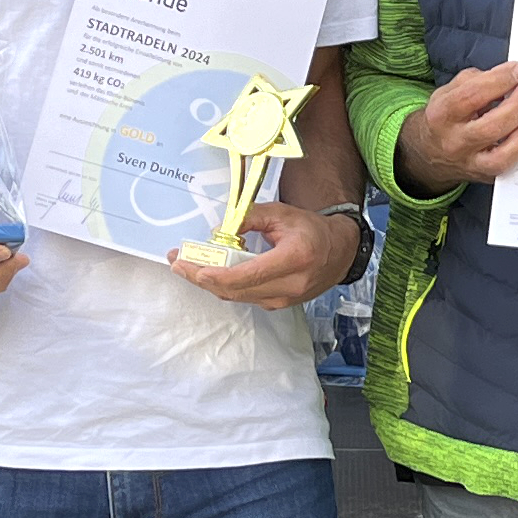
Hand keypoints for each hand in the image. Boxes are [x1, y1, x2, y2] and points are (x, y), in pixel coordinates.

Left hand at [172, 201, 361, 311]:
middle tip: (177, 264)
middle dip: (201, 278)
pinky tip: (209, 272)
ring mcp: (284, 300)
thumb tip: (220, 231)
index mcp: (294, 259)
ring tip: (186, 267)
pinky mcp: (278, 304)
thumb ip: (250, 218)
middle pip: (236, 290)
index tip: (192, 267)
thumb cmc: (311, 230)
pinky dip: (224, 286)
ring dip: (209, 283)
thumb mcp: (282, 213)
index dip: (216, 275)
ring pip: (237, 296)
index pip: (248, 275)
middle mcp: (290, 285)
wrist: (339, 252)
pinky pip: (244, 297)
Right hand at [396, 64, 517, 194]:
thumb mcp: (449, 92)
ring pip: (502, 153)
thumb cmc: (447, 117)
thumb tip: (508, 76)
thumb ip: (476, 80)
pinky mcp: (484, 175)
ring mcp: (470, 163)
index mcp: (441, 115)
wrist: (431, 152)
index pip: (472, 95)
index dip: (500, 80)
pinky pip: (508, 165)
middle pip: (491, 126)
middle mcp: (454, 142)